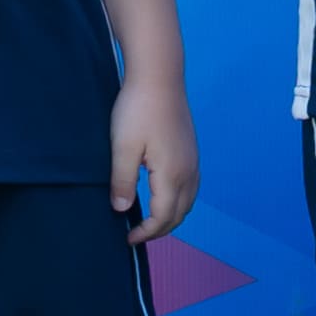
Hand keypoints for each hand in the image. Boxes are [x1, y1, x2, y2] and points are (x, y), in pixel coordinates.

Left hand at [109, 77, 198, 247]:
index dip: (146, 232)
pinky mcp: (191, 150)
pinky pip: (191, 187)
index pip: (163, 216)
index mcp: (172, 174)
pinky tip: (163, 196)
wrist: (160, 77)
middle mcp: (188, 171)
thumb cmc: (137, 111)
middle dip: (161, 229)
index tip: (127, 238)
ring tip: (150, 221)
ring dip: (171, 216)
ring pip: (189, 200)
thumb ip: (122, 182)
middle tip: (136, 235)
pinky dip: (178, 201)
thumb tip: (121, 209)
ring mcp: (193, 160)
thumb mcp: (122, 149)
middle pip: (180, 213)